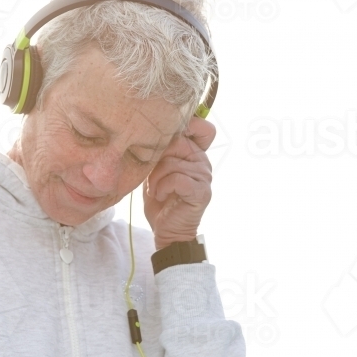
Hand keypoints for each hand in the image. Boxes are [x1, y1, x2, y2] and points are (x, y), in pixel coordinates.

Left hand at [143, 115, 215, 247]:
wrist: (166, 230)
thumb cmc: (160, 199)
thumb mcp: (156, 170)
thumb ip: (160, 151)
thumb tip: (151, 131)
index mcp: (194, 153)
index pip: (201, 127)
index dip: (185, 126)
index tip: (163, 141)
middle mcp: (203, 161)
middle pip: (178, 142)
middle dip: (157, 159)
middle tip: (151, 177)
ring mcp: (205, 176)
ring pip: (172, 163)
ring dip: (156, 179)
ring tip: (155, 191)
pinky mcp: (201, 191)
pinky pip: (176, 179)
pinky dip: (162, 188)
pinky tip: (161, 196)